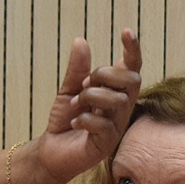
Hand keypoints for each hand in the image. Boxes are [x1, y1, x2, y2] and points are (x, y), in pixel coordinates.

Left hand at [26, 29, 143, 183]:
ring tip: (75, 105)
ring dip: (91, 97)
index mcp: (115, 93)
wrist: (50, 152)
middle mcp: (121, 109)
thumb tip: (81, 41)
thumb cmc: (64, 121)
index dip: (133, 50)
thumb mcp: (68, 90)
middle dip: (106, 75)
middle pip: (131, 81)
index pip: (132, 69)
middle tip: (84, 83)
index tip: (126, 31)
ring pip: (118, 101)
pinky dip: (85, 119)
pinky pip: (104, 125)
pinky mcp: (106, 145)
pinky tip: (75, 122)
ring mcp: (116, 127)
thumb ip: (76, 70)